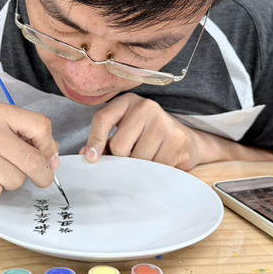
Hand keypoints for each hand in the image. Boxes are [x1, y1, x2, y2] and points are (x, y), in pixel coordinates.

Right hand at [0, 104, 59, 202]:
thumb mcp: (5, 132)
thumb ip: (33, 141)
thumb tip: (54, 161)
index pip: (40, 126)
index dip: (49, 147)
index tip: (46, 156)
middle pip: (31, 159)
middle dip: (42, 175)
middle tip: (41, 179)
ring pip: (16, 180)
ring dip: (12, 182)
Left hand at [81, 93, 219, 169]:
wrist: (186, 140)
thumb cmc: (148, 137)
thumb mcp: (125, 132)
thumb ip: (105, 142)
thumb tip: (86, 155)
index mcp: (127, 102)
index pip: (103, 119)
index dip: (95, 140)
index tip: (91, 159)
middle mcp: (146, 107)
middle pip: (119, 146)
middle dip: (123, 159)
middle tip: (133, 156)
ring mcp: (163, 121)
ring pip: (137, 159)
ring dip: (140, 167)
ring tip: (149, 157)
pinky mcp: (177, 139)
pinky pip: (156, 166)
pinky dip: (155, 171)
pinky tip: (161, 161)